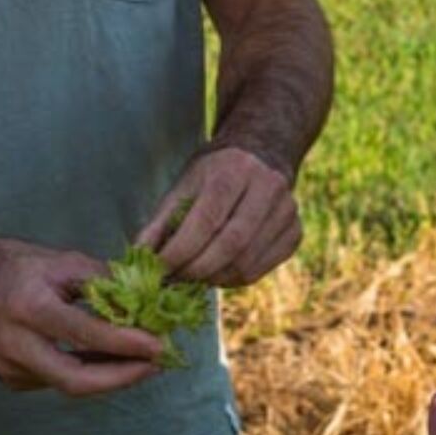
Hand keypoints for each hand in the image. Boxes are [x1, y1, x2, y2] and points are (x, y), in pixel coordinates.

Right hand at [0, 234, 164, 395]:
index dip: (124, 343)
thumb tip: (143, 299)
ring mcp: (9, 368)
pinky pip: (57, 380)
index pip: (83, 333)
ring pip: (69, 382)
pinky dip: (86, 370)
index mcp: (28, 307)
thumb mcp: (58, 261)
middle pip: (76, 380)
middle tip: (157, 362)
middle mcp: (15, 344)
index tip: (158, 343)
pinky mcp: (10, 380)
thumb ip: (101, 282)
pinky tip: (108, 358)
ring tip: (141, 356)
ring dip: (109, 373)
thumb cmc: (10, 265)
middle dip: (123, 376)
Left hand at [136, 143, 300, 286]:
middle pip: (231, 244)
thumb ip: (162, 219)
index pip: (207, 219)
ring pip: (246, 262)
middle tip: (174, 280)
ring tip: (191, 278)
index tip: (159, 268)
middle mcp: (267, 187)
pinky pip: (260, 269)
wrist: (261, 154)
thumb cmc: (215, 172)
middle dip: (197, 269)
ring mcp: (287, 211)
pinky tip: (215, 274)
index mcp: (235, 169)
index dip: (180, 249)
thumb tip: (140, 256)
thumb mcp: (185, 183)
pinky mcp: (295, 232)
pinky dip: (232, 279)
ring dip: (213, 279)